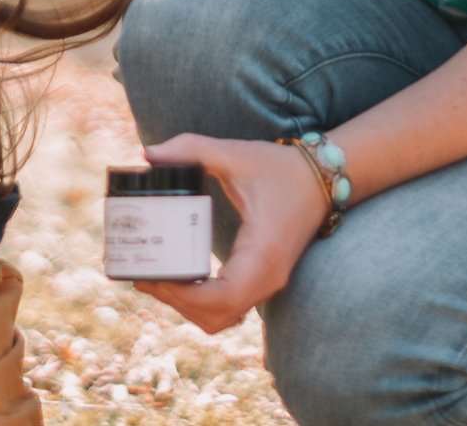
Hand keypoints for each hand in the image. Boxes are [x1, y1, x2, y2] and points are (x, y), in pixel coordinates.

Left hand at [134, 133, 329, 333]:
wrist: (322, 177)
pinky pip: (231, 307)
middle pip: (215, 316)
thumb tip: (148, 154)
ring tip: (157, 280)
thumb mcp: (235, 154)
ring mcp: (268, 283)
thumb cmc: (281, 168)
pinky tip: (182, 281)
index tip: (151, 276)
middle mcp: (268, 278)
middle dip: (175, 302)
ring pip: (222, 318)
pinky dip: (204, 303)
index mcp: (262, 255)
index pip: (219, 299)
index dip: (180, 295)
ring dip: (188, 307)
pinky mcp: (264, 279)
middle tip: (143, 276)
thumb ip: (192, 149)